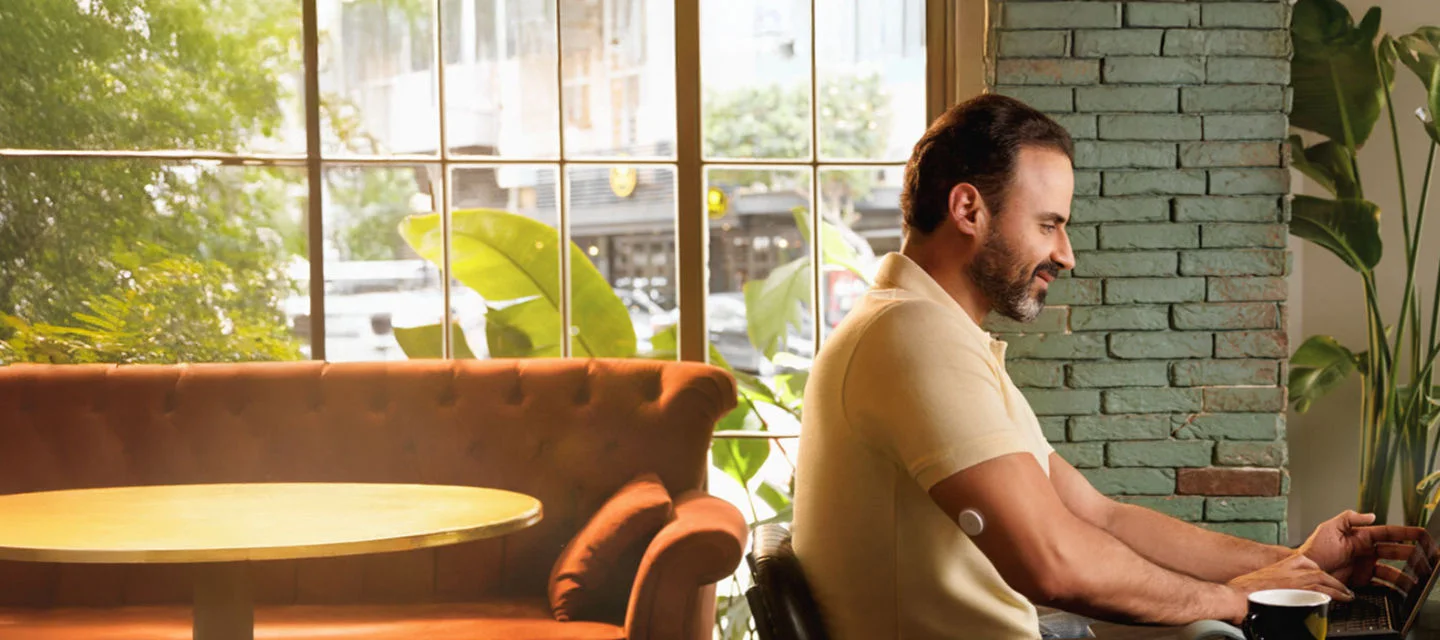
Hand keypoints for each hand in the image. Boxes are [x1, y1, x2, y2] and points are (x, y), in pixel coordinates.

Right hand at [1226, 552, 1352, 617]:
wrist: (1235, 595)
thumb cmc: (1243, 591)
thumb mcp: (1262, 583)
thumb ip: (1275, 585)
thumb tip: (1277, 593)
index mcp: (1282, 564)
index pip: (1308, 565)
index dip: (1320, 575)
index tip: (1325, 581)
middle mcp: (1290, 568)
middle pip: (1319, 571)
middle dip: (1332, 580)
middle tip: (1342, 589)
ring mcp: (1296, 577)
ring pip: (1324, 579)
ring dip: (1338, 587)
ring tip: (1347, 595)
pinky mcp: (1300, 589)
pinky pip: (1324, 590)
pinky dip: (1335, 594)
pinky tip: (1340, 599)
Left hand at [1298, 510, 1436, 591]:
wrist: (1306, 570)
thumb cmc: (1314, 549)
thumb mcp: (1329, 528)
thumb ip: (1349, 518)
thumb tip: (1371, 515)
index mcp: (1361, 537)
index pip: (1388, 534)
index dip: (1406, 534)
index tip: (1422, 535)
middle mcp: (1366, 551)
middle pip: (1395, 552)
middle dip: (1412, 555)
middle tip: (1426, 559)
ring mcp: (1365, 566)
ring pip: (1392, 570)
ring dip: (1405, 575)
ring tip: (1417, 579)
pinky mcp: (1362, 580)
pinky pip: (1382, 583)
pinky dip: (1393, 587)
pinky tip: (1401, 589)